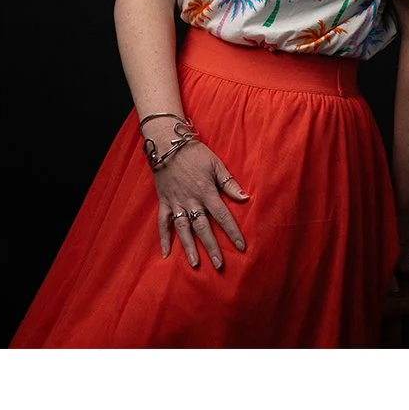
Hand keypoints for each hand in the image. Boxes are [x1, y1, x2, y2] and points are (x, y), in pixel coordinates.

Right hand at [153, 142, 248, 270]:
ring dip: (189, 247)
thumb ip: (229, 183)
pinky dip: (163, 238)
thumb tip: (245, 198)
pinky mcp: (164, 201)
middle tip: (220, 265)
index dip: (232, 232)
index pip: (222, 216)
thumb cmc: (194, 153)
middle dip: (212, 247)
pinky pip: (162, 222)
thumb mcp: (216, 165)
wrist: (166, 144)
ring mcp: (176, 202)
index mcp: (206, 192)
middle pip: (203, 228)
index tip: (242, 246)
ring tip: (195, 264)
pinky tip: (166, 253)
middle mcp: (191, 201)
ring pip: (183, 229)